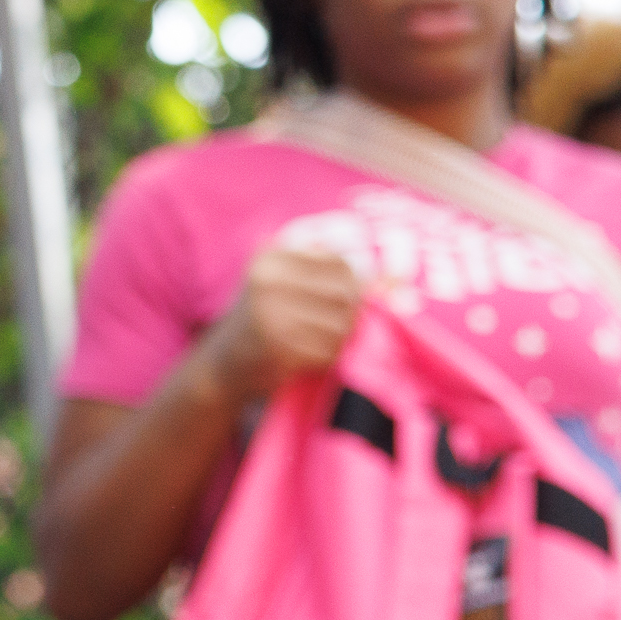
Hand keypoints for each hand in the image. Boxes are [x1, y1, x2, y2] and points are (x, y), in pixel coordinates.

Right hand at [198, 236, 366, 405]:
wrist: (223, 364)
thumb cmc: (266, 318)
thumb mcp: (286, 280)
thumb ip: (335, 272)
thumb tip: (398, 281)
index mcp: (272, 255)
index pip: (342, 263)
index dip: (355, 284)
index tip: (344, 300)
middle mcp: (268, 279)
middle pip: (348, 292)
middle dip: (349, 313)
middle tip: (328, 325)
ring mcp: (270, 312)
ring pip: (343, 324)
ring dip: (337, 340)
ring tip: (312, 341)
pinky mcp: (277, 346)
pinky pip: (329, 351)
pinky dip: (325, 358)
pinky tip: (304, 357)